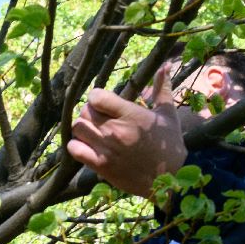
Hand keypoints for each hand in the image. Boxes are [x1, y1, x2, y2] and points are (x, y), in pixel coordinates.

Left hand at [66, 64, 186, 198]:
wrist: (170, 178)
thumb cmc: (169, 143)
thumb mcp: (168, 113)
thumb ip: (163, 88)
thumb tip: (166, 64)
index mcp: (131, 115)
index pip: (96, 97)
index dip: (96, 97)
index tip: (103, 102)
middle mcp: (116, 130)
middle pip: (84, 112)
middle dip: (89, 112)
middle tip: (98, 117)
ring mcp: (107, 149)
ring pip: (77, 128)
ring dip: (82, 128)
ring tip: (92, 131)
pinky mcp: (101, 166)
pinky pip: (74, 150)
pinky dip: (76, 146)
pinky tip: (87, 146)